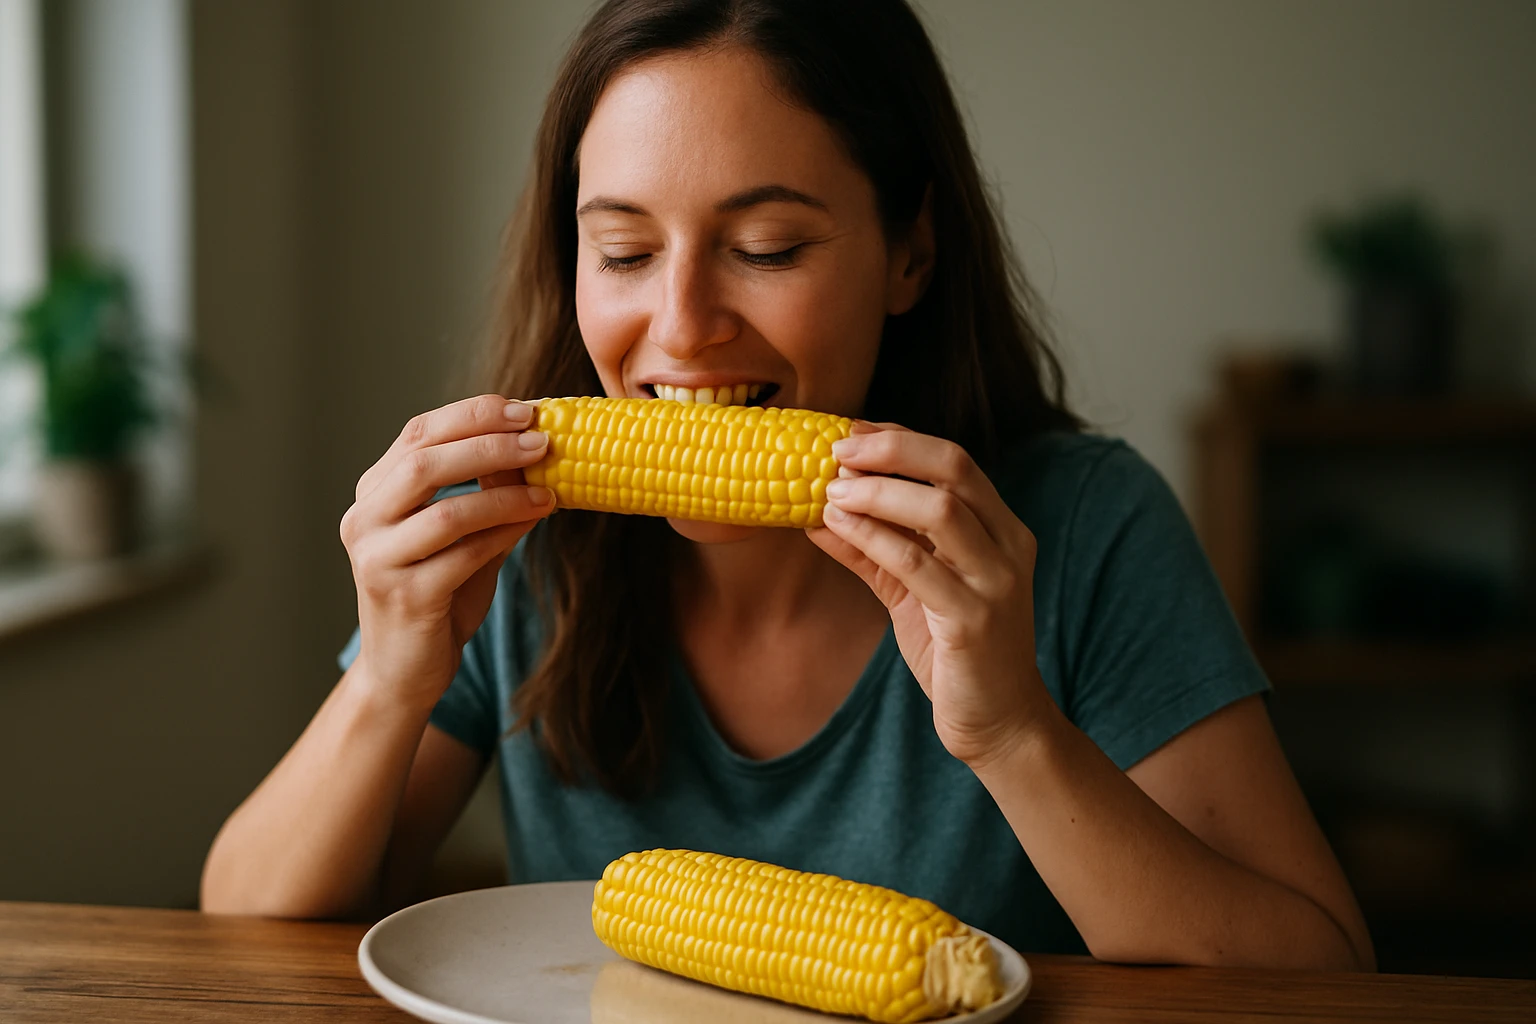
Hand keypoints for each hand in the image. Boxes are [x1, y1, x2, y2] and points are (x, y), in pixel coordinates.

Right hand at [340, 394, 554, 708]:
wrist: (406, 670)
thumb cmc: (438, 595)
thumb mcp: (464, 534)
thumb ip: (489, 492)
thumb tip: (536, 445)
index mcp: (374, 493)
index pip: (418, 433)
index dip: (473, 415)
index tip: (526, 410)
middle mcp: (364, 520)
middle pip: (425, 463)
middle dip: (489, 445)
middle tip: (541, 441)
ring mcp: (379, 560)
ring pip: (447, 511)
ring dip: (507, 495)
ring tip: (549, 488)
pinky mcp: (404, 598)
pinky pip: (463, 555)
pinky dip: (506, 533)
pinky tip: (535, 519)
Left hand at [807, 422, 1051, 766]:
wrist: (998, 723)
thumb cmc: (956, 652)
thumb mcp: (911, 591)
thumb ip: (873, 550)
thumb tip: (816, 511)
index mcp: (1002, 529)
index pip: (954, 460)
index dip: (900, 438)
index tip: (850, 431)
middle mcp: (1009, 545)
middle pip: (954, 467)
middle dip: (891, 449)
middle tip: (837, 449)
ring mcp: (997, 581)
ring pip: (940, 509)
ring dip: (877, 492)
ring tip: (829, 489)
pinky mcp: (974, 619)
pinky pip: (917, 563)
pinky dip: (872, 537)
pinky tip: (836, 527)